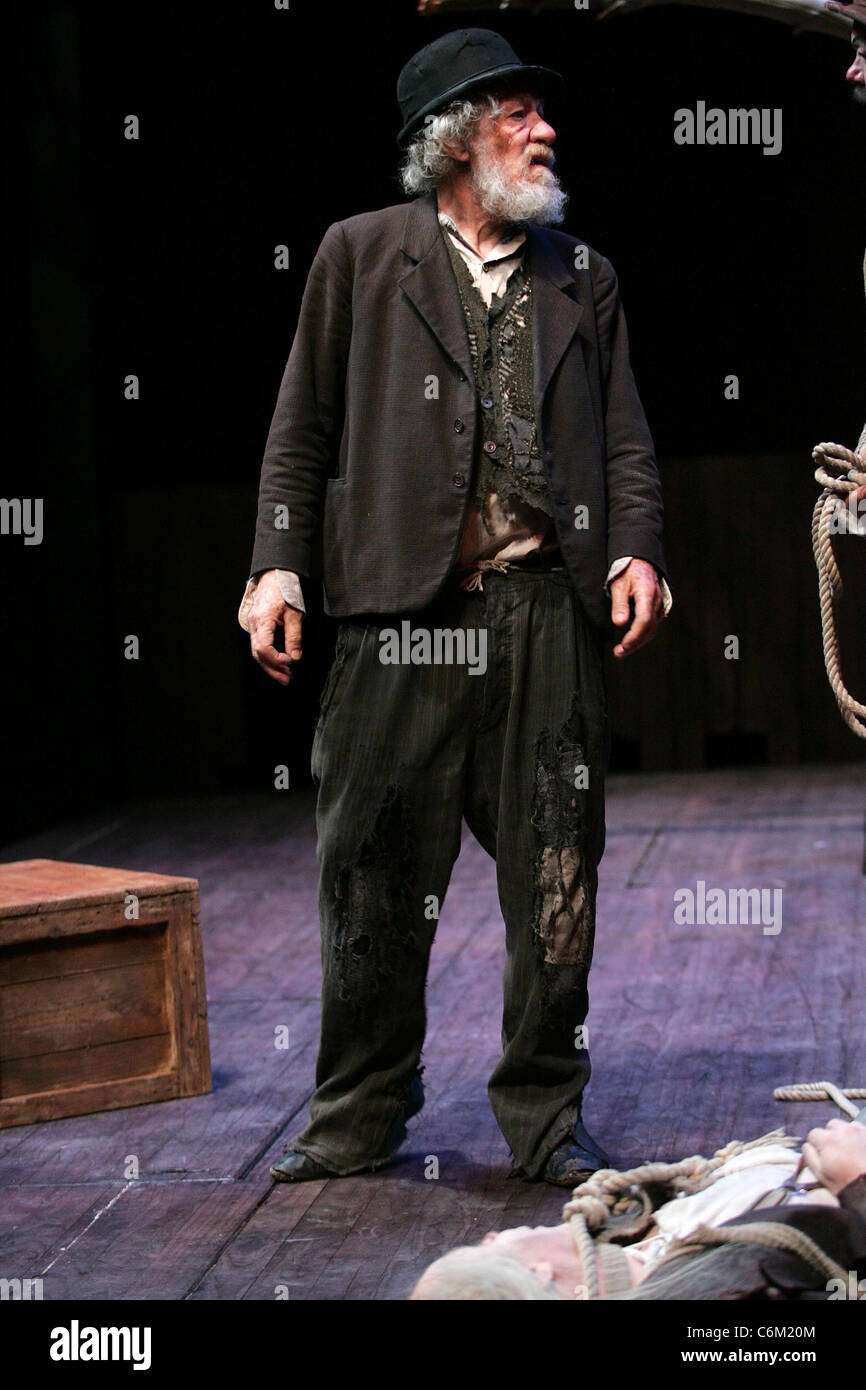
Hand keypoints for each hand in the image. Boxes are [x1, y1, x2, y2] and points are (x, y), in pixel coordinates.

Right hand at [248, 570, 302, 685]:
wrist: (274, 576)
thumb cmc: (285, 590)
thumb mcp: (295, 613)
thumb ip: (294, 636)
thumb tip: (295, 657)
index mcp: (262, 620)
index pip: (263, 648)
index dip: (276, 659)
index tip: (289, 662)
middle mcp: (254, 624)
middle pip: (258, 654)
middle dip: (272, 669)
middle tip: (286, 680)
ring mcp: (252, 625)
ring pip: (257, 651)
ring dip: (270, 665)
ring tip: (284, 676)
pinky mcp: (256, 626)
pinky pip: (259, 645)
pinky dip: (268, 656)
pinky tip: (279, 662)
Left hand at [610, 558, 664, 658]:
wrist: (640, 560)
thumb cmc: (628, 570)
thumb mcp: (619, 584)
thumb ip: (619, 604)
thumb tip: (619, 623)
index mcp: (647, 594)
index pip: (644, 621)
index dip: (634, 636)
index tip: (623, 645)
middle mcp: (656, 602)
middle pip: (649, 629)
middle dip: (635, 644)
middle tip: (619, 653)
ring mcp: (658, 606)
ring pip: (652, 630)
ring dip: (638, 642)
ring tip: (623, 650)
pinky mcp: (656, 609)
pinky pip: (652, 625)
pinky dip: (642, 635)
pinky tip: (632, 640)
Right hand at [802, 1119, 865, 1195]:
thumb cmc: (845, 1184)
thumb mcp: (820, 1174)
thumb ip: (809, 1156)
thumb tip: (806, 1146)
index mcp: (827, 1139)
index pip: (813, 1134)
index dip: (816, 1146)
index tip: (822, 1155)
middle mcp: (843, 1130)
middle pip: (830, 1126)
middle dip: (830, 1137)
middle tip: (836, 1153)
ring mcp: (859, 1131)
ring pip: (846, 1126)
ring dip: (844, 1135)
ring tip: (849, 1151)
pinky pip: (860, 1130)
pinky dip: (857, 1137)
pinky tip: (859, 1150)